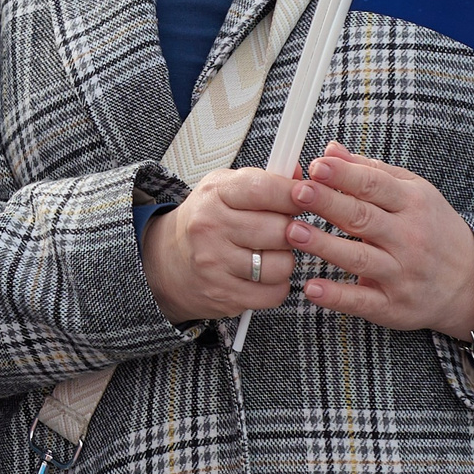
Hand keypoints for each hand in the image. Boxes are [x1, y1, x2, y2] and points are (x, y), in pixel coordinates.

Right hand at [140, 167, 299, 323]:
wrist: (168, 261)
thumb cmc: (206, 221)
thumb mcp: (226, 189)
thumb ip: (265, 181)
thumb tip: (303, 179)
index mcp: (214, 194)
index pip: (262, 189)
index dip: (292, 194)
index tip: (305, 197)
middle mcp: (211, 227)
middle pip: (278, 229)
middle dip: (292, 230)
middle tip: (284, 229)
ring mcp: (215, 263)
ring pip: (281, 264)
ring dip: (285, 260)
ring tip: (271, 253)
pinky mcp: (224, 294)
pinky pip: (274, 293)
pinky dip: (277, 286)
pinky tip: (264, 276)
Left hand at [286, 142, 473, 338]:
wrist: (470, 282)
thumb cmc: (432, 227)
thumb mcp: (412, 192)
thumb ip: (369, 171)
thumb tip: (330, 150)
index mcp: (412, 204)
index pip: (375, 186)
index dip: (344, 175)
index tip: (316, 166)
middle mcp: (409, 239)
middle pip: (362, 218)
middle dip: (328, 204)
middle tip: (296, 192)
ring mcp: (401, 274)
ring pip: (359, 258)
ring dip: (324, 246)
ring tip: (293, 232)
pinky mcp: (392, 306)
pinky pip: (361, 300)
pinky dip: (336, 296)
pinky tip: (311, 287)